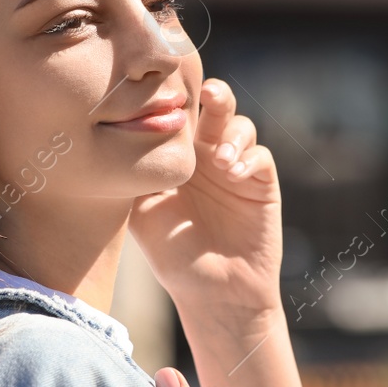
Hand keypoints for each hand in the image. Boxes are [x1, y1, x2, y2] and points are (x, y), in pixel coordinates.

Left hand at [129, 79, 281, 319]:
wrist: (213, 293)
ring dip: (232, 134)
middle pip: (215, 108)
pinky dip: (249, 157)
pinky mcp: (262, 184)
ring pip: (241, 126)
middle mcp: (207, 155)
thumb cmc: (172, 256)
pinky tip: (234, 173)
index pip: (179, 114)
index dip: (177, 98)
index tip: (167, 94)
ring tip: (220, 160)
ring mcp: (236, 168)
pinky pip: (261, 156)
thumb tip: (125, 131)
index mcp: (177, 157)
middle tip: (208, 93)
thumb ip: (139, 172)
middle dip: (215, 94)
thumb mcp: (142, 211)